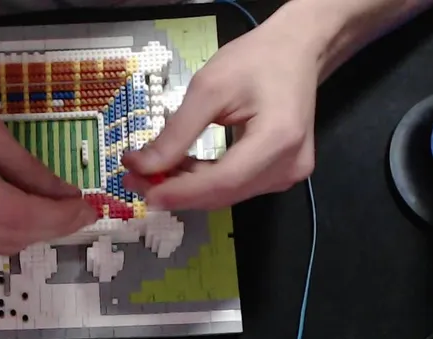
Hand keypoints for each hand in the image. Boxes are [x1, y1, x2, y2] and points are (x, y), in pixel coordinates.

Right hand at [0, 65, 95, 253]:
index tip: (86, 208)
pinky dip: (9, 232)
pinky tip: (24, 214)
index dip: (59, 217)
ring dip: (34, 233)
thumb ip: (28, 168)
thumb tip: (66, 195)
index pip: (19, 215)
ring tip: (57, 212)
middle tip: (80, 210)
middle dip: (53, 227)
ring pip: (0, 246)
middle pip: (13, 237)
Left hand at [121, 12, 322, 209]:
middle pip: (224, 193)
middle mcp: (289, 167)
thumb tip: (142, 167)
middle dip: (176, 191)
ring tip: (151, 172)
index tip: (141, 191)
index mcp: (278, 140)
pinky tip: (179, 168)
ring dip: (187, 187)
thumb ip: (176, 133)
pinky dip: (205, 180)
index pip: (223, 181)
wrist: (297, 51)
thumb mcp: (208, 88)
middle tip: (135, 179)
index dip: (180, 192)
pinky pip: (236, 186)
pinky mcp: (281, 174)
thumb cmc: (255, 60)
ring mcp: (288, 174)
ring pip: (227, 194)